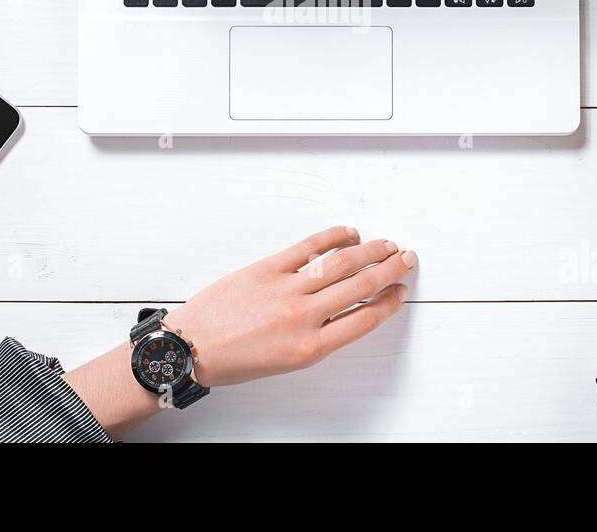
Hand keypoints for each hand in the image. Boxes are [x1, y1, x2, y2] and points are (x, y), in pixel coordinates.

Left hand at [62, 226, 415, 436]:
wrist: (190, 348)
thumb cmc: (231, 360)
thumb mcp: (284, 362)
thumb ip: (316, 338)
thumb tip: (341, 313)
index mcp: (310, 347)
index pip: (364, 319)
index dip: (389, 302)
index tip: (400, 292)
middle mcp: (303, 317)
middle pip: (360, 286)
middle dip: (390, 270)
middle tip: (406, 259)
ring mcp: (286, 289)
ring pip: (341, 264)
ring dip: (370, 251)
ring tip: (386, 245)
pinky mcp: (268, 268)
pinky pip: (308, 247)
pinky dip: (333, 237)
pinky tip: (348, 233)